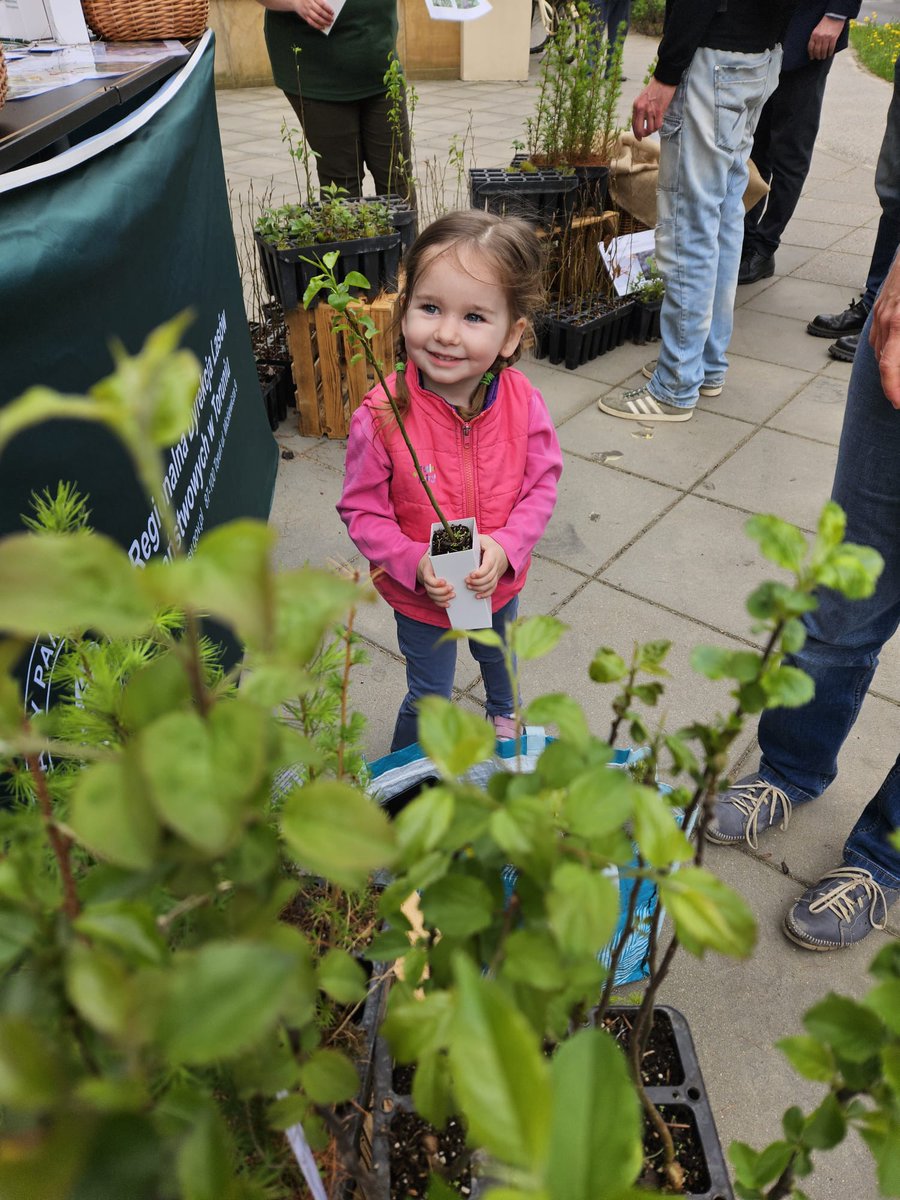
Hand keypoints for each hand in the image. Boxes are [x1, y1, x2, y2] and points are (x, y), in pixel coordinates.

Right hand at [294, 0, 334, 30]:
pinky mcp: (305, 17)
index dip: (328, 9)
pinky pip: (311, 23)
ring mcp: (306, 11)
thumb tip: (328, 7)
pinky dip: (317, 26)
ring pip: (316, 18)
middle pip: (320, 12)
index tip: (332, 12)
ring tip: (328, 23)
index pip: (322, 4)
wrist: (295, 1)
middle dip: (327, 16)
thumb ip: (320, 0)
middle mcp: (309, 5)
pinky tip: (322, 27)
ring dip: (323, 22)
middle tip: (332, 19)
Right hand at [417, 552, 454, 607]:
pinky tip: (449, 604)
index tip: (444, 582)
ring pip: (433, 596)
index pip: (428, 579)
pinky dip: (441, 604)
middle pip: (431, 589)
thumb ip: (443, 552)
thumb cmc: (435, 558)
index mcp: (427, 571)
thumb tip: (454, 547)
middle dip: (442, 591)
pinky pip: (435, 600)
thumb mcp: (437, 553)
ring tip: (453, 595)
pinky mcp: (433, 592)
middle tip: (452, 588)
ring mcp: (429, 587)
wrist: (427, 564)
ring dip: (443, 598)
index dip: (435, 582)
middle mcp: (426, 580)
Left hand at [465, 536, 508, 599]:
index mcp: (493, 555)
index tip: (471, 575)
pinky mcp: (496, 578)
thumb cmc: (489, 544)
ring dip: (480, 588)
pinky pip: (493, 588)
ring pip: (491, 584)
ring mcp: (497, 573)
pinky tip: (477, 596)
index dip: (481, 572)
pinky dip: (486, 594)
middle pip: (489, 577)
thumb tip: (460, 542)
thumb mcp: (482, 539)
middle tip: (466, 581)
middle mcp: (497, 565)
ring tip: (469, 587)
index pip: (488, 565)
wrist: (503, 550)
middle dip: (477, 582)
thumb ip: (473, 541)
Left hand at [632, 78, 676, 139]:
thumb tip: (641, 121)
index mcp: (636, 106)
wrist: (664, 79)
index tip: (639, 138)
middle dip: (643, 135)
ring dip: (652, 130)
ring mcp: (650, 110)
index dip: (636, 133)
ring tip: (655, 125)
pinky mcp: (659, 110)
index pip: (633, 124)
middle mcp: (641, 109)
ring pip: (650, 129)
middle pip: (639, 130)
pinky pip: (657, 125)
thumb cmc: (654, 88)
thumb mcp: (642, 98)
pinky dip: (658, 126)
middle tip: (646, 134)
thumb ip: (640, 109)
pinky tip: (659, 122)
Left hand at [807, 16, 843, 58]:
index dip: (811, 54)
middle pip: (817, 50)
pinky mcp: (833, 37)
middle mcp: (819, 37)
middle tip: (819, 58)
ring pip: (824, 50)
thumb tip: (814, 47)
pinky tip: (829, 54)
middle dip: (817, 56)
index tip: (812, 57)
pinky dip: (830, 52)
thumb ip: (815, 37)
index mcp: (814, 35)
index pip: (810, 47)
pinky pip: (831, 48)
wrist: (835, 15)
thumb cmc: (825, 22)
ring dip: (823, 55)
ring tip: (824, 57)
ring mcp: (826, 38)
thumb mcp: (817, 29)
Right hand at [870, 255, 899, 409]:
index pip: (891, 366)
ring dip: (890, 366)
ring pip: (880, 349)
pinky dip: (886, 349)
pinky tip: (895, 351)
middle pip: (885, 361)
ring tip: (898, 378)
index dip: (893, 389)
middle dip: (894, 382)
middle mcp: (886, 320)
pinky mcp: (881, 304)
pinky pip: (878, 335)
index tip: (898, 404)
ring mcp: (881, 312)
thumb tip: (899, 357)